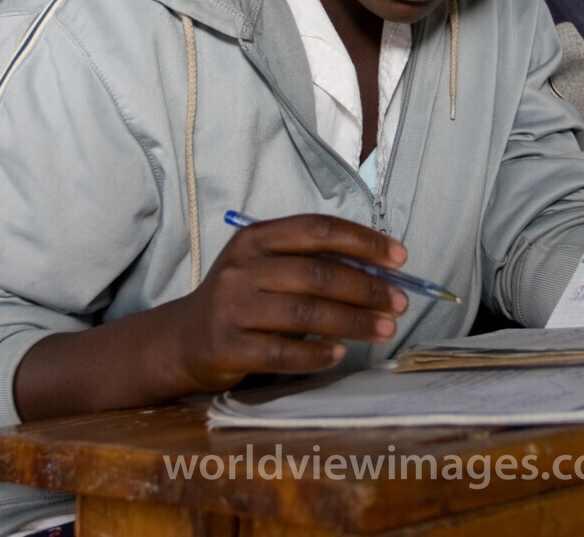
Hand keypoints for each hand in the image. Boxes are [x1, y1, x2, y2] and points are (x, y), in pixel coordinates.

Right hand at [158, 214, 409, 393]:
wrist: (183, 339)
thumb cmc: (242, 299)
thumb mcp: (266, 267)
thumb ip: (312, 263)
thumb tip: (380, 271)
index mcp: (255, 238)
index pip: (317, 230)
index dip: (364, 241)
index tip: (400, 258)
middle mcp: (241, 268)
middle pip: (317, 274)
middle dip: (367, 289)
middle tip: (400, 303)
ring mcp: (232, 308)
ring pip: (305, 314)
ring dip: (354, 323)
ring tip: (385, 330)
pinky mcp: (227, 348)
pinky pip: (283, 353)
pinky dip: (317, 355)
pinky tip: (340, 353)